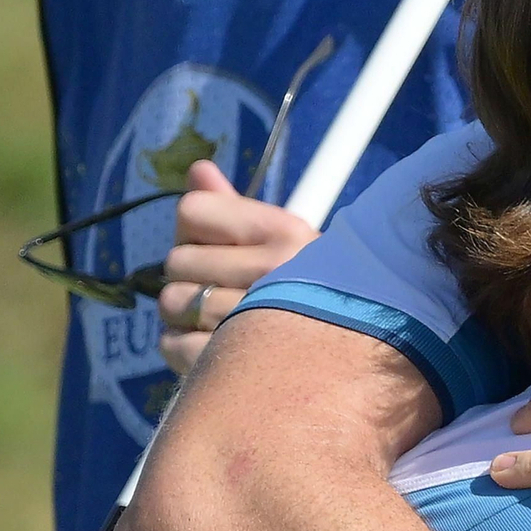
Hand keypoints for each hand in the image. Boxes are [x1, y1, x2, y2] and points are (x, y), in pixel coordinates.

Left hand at [158, 161, 319, 374]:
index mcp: (284, 232)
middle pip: (176, 261)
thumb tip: (199, 168)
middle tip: (222, 292)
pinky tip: (213, 349)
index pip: (192, 211)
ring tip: (218, 323)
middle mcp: (274, 270)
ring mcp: (254, 318)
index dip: (195, 233)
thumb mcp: (284, 242)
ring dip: (184, 316)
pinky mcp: (236, 362)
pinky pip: (173, 344)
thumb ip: (234, 207)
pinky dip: (183, 349)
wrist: (357, 353)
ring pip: (173, 303)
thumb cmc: (312, 294)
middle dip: (189, 278)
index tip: (221, 251)